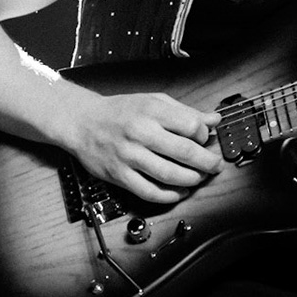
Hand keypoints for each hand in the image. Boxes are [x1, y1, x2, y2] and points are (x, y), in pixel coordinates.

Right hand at [62, 89, 223, 203]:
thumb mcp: (153, 101)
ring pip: (169, 174)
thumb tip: (213, 120)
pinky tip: (179, 192)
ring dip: (191, 180)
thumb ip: (184, 111)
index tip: (204, 139)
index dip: (203, 135)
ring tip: (199, 178)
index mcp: (151, 110)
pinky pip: (149, 191)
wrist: (82, 122)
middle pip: (184, 151)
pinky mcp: (119, 175)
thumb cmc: (119, 111)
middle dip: (206, 162)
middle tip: (215, 166)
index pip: (190, 125)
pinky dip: (169, 195)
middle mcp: (140, 132)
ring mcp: (129, 155)